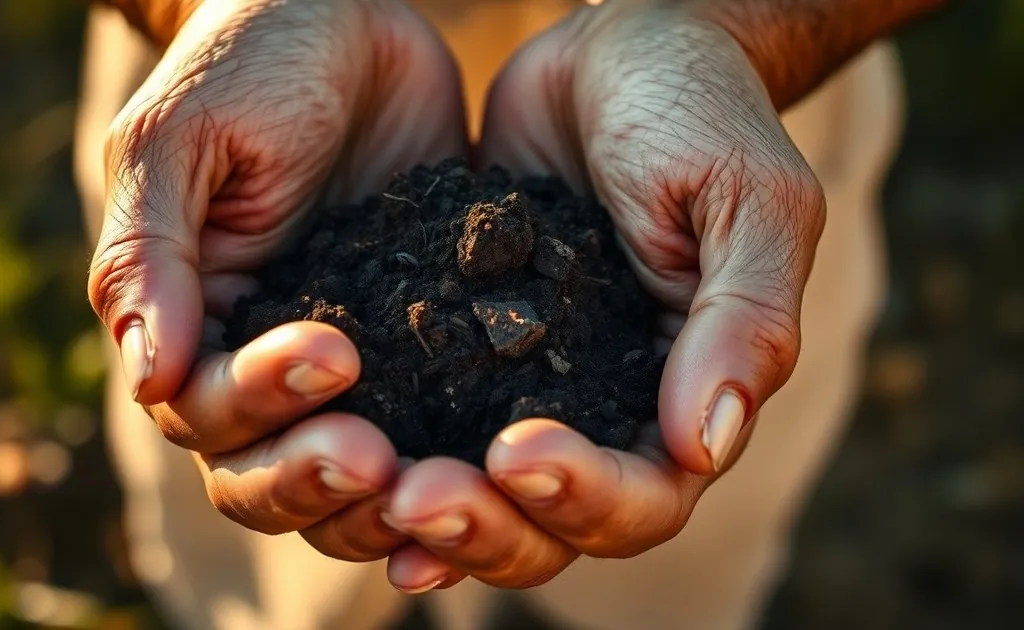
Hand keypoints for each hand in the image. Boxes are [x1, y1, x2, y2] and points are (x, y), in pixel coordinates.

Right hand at [86, 0, 465, 561]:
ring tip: (446, 489)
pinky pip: (439, 427)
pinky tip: (507, 468)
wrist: (349, 13)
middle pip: (267, 477)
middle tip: (382, 462)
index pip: (205, 410)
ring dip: (387, 503)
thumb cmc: (250, 59)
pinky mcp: (426, 347)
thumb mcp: (182, 137)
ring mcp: (353, 365)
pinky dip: (461, 463)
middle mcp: (262, 363)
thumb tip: (148, 377)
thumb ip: (150, 254)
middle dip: (317, 481)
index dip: (259, 405)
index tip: (333, 354)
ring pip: (352, 480)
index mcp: (192, 325)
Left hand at [381, 6, 824, 589]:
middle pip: (552, 527)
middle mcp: (604, 415)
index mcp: (686, 399)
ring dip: (430, 515)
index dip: (587, 499)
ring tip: (375, 494)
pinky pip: (421, 421)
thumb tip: (706, 448)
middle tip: (417, 500)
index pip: (646, 498)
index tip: (518, 454)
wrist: (614, 53)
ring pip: (480, 499)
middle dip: (488, 528)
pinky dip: (384, 452)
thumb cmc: (697, 113)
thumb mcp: (744, 200)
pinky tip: (330, 450)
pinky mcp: (460, 349)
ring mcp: (524, 388)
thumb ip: (744, 320)